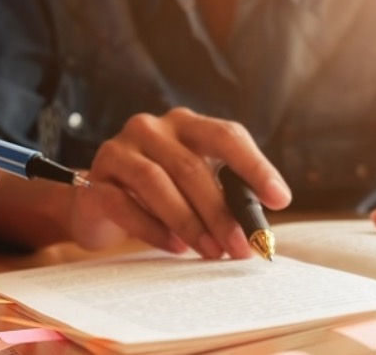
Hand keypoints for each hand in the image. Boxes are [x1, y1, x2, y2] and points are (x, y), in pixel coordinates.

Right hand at [67, 108, 291, 258]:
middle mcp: (149, 128)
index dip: (254, 166)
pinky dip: (154, 229)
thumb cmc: (158, 195)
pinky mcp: (95, 180)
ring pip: (156, 182)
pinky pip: (125, 204)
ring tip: (211, 251)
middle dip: (220, 211)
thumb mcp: (194, 187)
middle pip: (190, 166)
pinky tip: (175, 247)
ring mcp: (118, 151)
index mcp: (183, 124)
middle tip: (241, 246)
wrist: (98, 203)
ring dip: (189, 222)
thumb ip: (224, 195)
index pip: (225, 134)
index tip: (280, 199)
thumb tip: (258, 228)